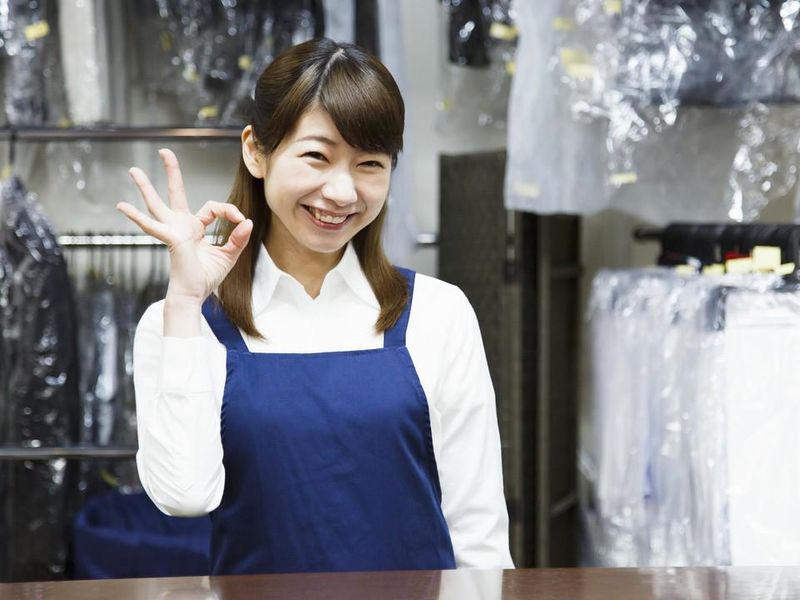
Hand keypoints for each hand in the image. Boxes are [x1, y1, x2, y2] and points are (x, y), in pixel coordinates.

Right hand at [117, 148, 252, 303]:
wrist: (195, 295)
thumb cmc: (207, 277)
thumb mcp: (229, 255)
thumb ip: (238, 238)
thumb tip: (246, 221)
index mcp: (196, 227)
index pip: (212, 207)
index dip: (228, 210)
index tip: (240, 220)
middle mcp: (182, 226)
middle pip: (175, 194)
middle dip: (172, 173)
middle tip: (164, 151)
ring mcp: (173, 231)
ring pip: (157, 204)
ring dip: (145, 187)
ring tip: (133, 170)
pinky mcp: (171, 239)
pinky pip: (153, 226)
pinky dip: (137, 217)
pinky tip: (121, 206)